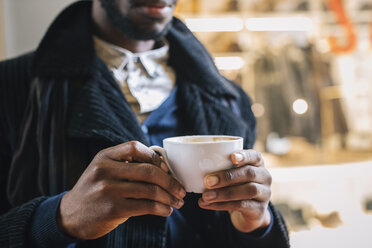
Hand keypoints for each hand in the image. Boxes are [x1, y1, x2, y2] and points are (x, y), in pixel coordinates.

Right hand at [58, 141, 185, 239]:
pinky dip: (161, 209)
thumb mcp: (103, 169)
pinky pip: (145, 207)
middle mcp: (105, 170)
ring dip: (169, 197)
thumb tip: (163, 167)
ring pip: (150, 190)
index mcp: (105, 156)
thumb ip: (126, 164)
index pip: (136, 147)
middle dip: (170, 181)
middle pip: (148, 170)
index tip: (167, 169)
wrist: (70, 215)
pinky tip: (166, 211)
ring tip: (177, 202)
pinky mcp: (113, 208)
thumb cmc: (94, 190)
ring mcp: (108, 189)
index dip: (156, 157)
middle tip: (181, 190)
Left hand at [199, 150, 271, 232]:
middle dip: (227, 177)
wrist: (249, 212)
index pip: (255, 156)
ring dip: (223, 193)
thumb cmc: (236, 186)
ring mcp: (264, 194)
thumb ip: (221, 167)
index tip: (231, 157)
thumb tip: (194, 165)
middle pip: (249, 174)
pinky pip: (241, 206)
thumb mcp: (232, 175)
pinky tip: (208, 205)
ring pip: (247, 191)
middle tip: (208, 181)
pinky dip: (222, 205)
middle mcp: (264, 177)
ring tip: (205, 196)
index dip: (244, 156)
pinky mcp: (259, 210)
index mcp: (257, 164)